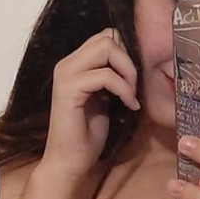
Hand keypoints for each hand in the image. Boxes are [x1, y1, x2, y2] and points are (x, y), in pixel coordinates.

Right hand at [42, 29, 139, 180]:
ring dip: (127, 72)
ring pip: (107, 48)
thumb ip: (110, 77)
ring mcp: (66, 74)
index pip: (106, 36)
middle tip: (133, 88)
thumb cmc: (86, 135)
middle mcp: (67, 63)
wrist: (69, 162)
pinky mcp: (69, 89)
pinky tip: (128, 106)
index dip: (125, 54)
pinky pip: (106, 75)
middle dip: (129, 61)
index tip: (132, 81)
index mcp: (75, 64)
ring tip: (130, 97)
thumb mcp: (104, 98)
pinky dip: (123, 89)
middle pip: (108, 37)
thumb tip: (129, 61)